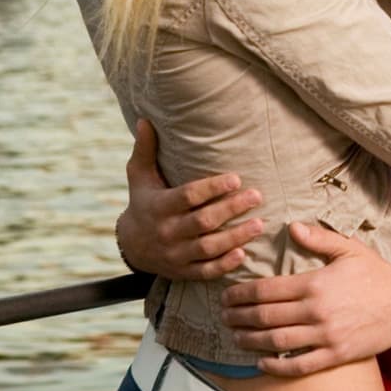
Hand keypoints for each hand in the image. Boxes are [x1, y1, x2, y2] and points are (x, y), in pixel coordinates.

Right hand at [116, 119, 264, 280]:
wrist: (132, 245)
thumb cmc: (143, 202)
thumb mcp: (139, 176)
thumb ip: (145, 149)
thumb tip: (145, 119)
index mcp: (159, 206)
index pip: (188, 197)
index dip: (212, 188)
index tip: (236, 178)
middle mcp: (167, 232)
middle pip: (203, 222)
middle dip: (231, 209)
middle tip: (257, 196)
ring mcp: (175, 255)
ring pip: (208, 248)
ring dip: (235, 237)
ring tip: (259, 224)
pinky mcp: (183, 271)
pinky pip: (205, 271)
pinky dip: (224, 266)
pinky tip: (243, 254)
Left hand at [221, 222, 390, 374]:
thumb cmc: (376, 272)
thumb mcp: (348, 248)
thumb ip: (318, 238)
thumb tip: (292, 227)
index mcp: (315, 283)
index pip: (266, 290)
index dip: (241, 294)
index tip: (227, 296)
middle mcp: (316, 311)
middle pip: (265, 316)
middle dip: (238, 317)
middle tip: (224, 317)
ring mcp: (325, 335)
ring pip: (276, 342)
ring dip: (250, 341)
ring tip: (236, 337)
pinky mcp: (336, 354)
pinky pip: (299, 364)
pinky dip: (276, 365)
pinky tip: (262, 362)